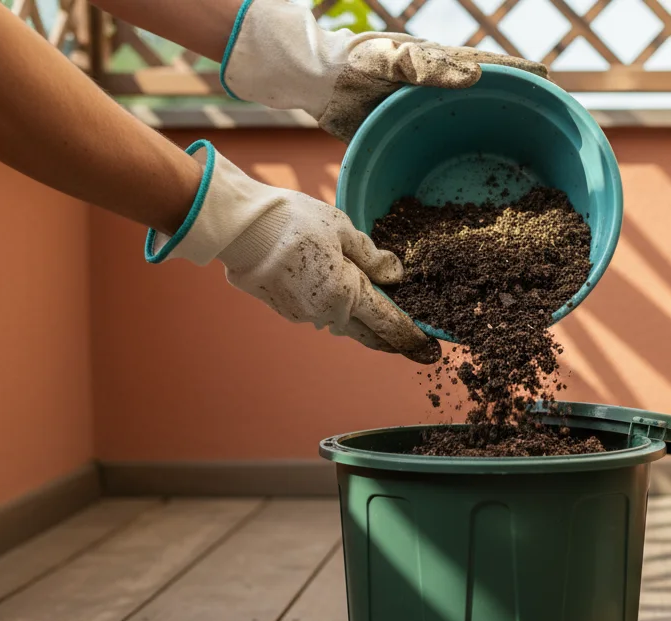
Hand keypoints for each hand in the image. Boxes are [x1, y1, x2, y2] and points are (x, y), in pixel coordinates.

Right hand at [146, 140, 440, 363]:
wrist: (241, 228)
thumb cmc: (293, 221)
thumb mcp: (342, 229)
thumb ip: (371, 256)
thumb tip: (396, 274)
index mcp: (347, 293)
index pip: (388, 323)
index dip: (411, 337)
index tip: (429, 350)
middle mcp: (327, 312)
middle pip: (368, 333)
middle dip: (391, 340)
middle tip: (413, 347)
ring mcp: (303, 315)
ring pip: (342, 322)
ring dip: (361, 321)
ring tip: (380, 318)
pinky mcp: (285, 309)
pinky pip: (318, 312)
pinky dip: (333, 308)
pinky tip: (337, 295)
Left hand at [220, 0, 547, 141]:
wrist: (315, 83)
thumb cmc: (352, 62)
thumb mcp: (388, 58)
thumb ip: (427, 64)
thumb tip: (475, 75)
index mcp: (443, 69)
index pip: (493, 70)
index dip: (521, 78)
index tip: (550, 85)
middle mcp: (441, 95)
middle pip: (485, 107)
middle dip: (514, 118)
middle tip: (545, 134)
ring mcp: (426, 118)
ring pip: (465, 134)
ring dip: (488, 150)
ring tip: (519, 171)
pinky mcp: (408, 139)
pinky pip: (438, 156)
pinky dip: (455, 172)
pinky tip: (467, 197)